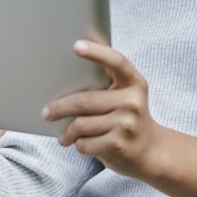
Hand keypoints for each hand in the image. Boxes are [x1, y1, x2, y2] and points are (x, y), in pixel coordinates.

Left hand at [43, 40, 166, 178]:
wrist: (150, 150)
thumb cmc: (128, 116)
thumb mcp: (126, 94)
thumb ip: (108, 78)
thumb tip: (78, 50)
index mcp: (134, 83)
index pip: (116, 62)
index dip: (97, 53)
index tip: (77, 45)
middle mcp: (133, 101)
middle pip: (85, 100)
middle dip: (60, 107)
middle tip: (46, 112)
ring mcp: (127, 124)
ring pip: (81, 124)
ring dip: (67, 132)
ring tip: (63, 136)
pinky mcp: (119, 144)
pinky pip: (86, 143)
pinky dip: (78, 144)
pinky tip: (80, 143)